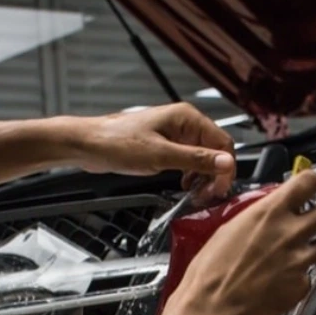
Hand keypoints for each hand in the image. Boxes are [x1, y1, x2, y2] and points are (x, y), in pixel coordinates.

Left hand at [76, 103, 236, 198]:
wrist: (89, 145)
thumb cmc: (117, 143)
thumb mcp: (160, 156)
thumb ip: (196, 159)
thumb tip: (225, 162)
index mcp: (187, 118)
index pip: (222, 143)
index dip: (225, 168)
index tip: (219, 189)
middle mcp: (183, 124)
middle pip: (214, 151)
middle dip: (214, 174)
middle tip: (207, 195)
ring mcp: (174, 135)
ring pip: (202, 158)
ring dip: (203, 177)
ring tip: (196, 194)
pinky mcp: (165, 146)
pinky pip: (188, 160)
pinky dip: (191, 175)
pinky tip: (184, 185)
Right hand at [170, 170, 315, 314]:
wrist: (213, 306)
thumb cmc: (211, 268)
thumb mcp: (230, 228)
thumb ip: (259, 217)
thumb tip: (271, 213)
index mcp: (271, 211)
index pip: (310, 181)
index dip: (313, 184)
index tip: (310, 190)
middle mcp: (291, 232)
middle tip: (315, 221)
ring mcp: (300, 260)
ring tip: (301, 253)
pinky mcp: (301, 285)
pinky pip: (309, 276)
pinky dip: (299, 277)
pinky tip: (282, 281)